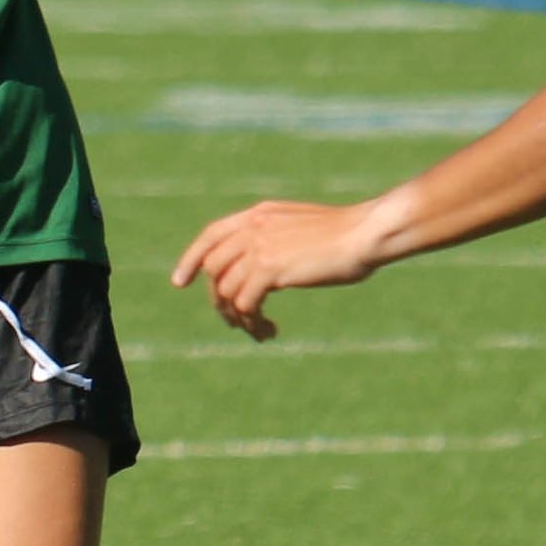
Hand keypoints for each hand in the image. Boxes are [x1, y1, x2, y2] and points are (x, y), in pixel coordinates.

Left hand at [169, 198, 392, 339]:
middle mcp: (253, 227)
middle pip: (213, 269)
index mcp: (259, 214)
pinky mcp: (269, 268)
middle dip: (220, 300)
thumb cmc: (346, 234)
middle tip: (239, 321)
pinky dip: (252, 323)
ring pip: (226, 291)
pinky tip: (270, 330)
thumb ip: (277, 239)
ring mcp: (259, 247)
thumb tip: (265, 267)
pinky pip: (244, 304)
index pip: (211, 235)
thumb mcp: (302, 228)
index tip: (180, 282)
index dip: (190, 259)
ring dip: (239, 318)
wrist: (365, 232)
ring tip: (260, 331)